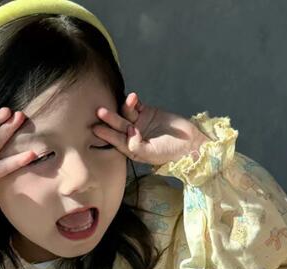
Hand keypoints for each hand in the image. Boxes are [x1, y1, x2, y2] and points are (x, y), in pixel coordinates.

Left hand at [92, 92, 209, 166]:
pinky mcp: (146, 112)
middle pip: (119, 125)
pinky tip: (133, 97)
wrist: (189, 141)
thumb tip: (128, 131)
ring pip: (127, 113)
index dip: (107, 134)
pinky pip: (136, 105)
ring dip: (125, 106)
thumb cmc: (170, 151)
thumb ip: (137, 146)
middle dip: (110, 118)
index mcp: (131, 149)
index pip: (116, 140)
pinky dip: (133, 101)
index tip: (97, 128)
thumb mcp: (152, 153)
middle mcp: (132, 135)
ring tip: (130, 100)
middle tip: (100, 111)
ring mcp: (139, 123)